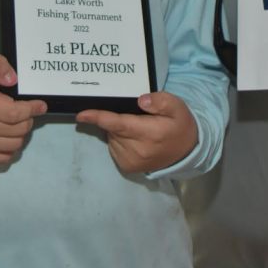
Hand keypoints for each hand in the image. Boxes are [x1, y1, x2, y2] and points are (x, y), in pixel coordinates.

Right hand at [0, 56, 46, 164]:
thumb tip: (13, 79)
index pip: (15, 113)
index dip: (32, 110)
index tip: (41, 106)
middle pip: (18, 129)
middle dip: (28, 119)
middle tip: (25, 112)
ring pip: (14, 144)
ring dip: (21, 133)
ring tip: (17, 123)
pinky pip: (3, 158)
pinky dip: (11, 148)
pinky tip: (8, 136)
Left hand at [76, 92, 197, 173]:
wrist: (186, 152)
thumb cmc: (179, 125)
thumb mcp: (177, 106)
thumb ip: (160, 101)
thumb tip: (140, 100)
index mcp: (150, 133)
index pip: (119, 124)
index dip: (99, 118)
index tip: (81, 115)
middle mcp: (138, 150)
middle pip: (113, 129)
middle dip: (116, 118)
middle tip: (135, 115)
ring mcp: (131, 161)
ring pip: (111, 138)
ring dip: (117, 130)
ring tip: (137, 127)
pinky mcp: (127, 167)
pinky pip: (113, 147)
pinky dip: (118, 140)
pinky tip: (133, 138)